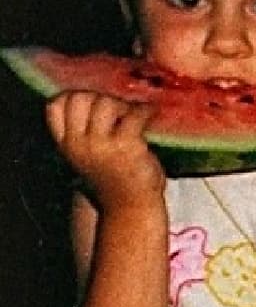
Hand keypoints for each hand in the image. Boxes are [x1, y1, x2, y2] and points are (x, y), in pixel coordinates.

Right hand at [47, 91, 164, 211]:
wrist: (132, 210)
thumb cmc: (115, 183)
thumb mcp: (89, 157)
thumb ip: (86, 134)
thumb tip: (101, 99)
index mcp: (67, 146)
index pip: (55, 106)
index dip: (72, 97)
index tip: (92, 101)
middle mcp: (78, 144)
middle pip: (80, 98)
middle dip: (100, 97)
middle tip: (118, 109)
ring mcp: (101, 145)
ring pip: (105, 103)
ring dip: (122, 104)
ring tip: (134, 115)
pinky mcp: (126, 146)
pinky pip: (134, 115)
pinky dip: (145, 110)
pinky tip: (150, 112)